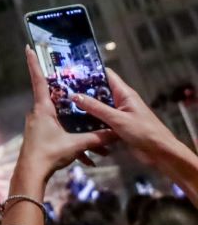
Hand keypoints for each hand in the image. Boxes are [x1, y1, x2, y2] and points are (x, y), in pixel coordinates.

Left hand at [16, 46, 114, 180]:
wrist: (31, 173)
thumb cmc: (48, 154)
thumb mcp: (76, 144)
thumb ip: (96, 138)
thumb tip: (115, 133)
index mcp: (43, 108)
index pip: (39, 80)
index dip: (34, 63)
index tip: (28, 48)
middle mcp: (39, 113)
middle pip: (57, 100)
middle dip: (72, 100)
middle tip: (82, 89)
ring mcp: (39, 125)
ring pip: (63, 121)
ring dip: (79, 131)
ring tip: (97, 145)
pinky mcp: (42, 137)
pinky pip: (61, 135)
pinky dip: (74, 145)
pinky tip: (88, 160)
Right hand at [72, 67, 197, 202]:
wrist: (161, 153)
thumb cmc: (144, 132)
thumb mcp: (117, 119)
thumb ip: (96, 108)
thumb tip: (75, 95)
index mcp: (124, 93)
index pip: (106, 75)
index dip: (90, 71)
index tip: (72, 72)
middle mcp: (120, 101)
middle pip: (99, 90)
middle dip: (83, 89)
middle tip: (63, 89)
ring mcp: (118, 113)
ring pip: (98, 106)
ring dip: (85, 106)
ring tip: (65, 104)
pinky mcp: (117, 126)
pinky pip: (101, 119)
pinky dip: (90, 119)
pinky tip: (76, 121)